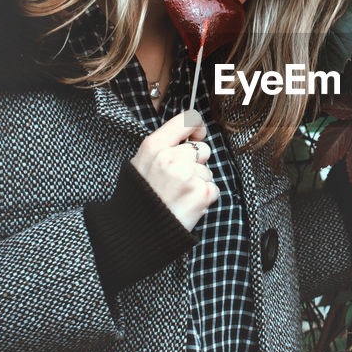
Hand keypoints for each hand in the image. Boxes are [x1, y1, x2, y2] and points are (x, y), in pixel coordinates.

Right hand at [129, 109, 215, 230]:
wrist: (138, 231)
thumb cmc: (140, 197)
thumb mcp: (142, 162)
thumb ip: (164, 146)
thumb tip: (191, 135)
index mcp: (154, 146)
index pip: (188, 119)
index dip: (197, 128)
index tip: (197, 136)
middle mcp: (171, 157)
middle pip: (203, 149)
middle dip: (196, 163)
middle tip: (178, 180)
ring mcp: (188, 175)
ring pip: (208, 171)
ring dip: (198, 183)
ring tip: (178, 195)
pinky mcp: (202, 193)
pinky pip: (213, 187)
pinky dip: (204, 197)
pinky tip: (186, 204)